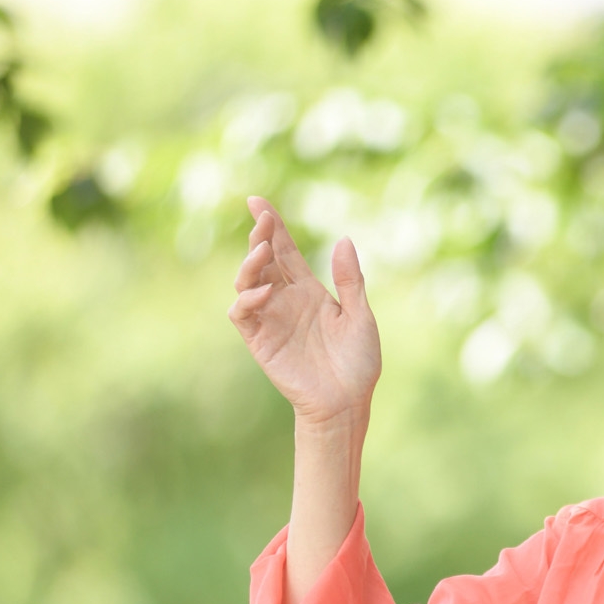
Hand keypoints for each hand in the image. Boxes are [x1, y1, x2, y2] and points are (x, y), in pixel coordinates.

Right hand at [228, 196, 380, 425]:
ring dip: (251, 264)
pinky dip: (248, 299)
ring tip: (263, 251)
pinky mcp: (260, 340)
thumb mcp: (360, 316)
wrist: (347, 402)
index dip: (272, 225)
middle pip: (264, 260)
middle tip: (262, 220)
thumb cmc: (358, 363)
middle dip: (259, 236)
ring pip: (247, 282)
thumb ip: (350, 280)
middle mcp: (286, 301)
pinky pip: (243, 314)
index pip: (285, 251)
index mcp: (310, 291)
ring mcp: (271, 319)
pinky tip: (265, 292)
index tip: (258, 201)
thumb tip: (344, 239)